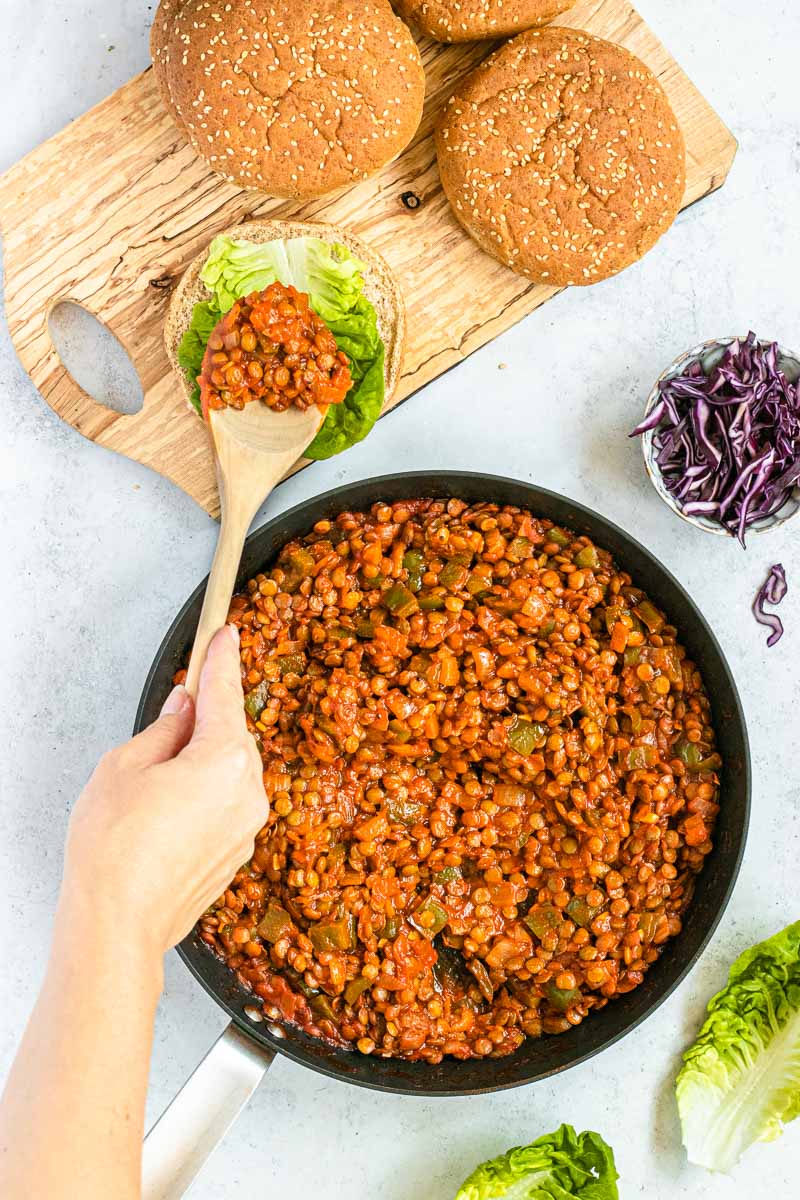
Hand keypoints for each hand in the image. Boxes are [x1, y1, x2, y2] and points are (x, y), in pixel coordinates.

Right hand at [62, 625, 266, 956]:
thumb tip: (182, 711)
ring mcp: (246, 827)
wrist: (118, 926)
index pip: (226, 694)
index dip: (222, 659)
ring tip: (156, 776)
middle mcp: (248, 792)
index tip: (226, 634)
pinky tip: (168, 807)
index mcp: (225, 761)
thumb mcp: (124, 768)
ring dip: (203, 760)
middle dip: (207, 718)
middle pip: (233, 734)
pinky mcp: (236, 853)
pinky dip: (206, 793)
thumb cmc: (113, 849)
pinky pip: (227, 804)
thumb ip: (163, 730)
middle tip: (175, 711)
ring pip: (231, 771)